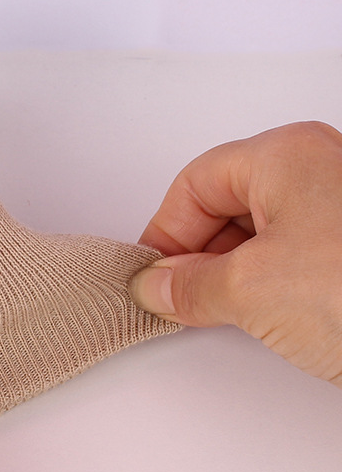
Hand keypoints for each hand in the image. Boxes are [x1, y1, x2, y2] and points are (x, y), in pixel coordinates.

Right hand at [129, 121, 341, 387]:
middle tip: (180, 299)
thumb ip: (189, 285)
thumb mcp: (252, 289)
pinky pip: (296, 255)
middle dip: (198, 254)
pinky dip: (270, 284)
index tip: (152, 276)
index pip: (195, 183)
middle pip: (228, 203)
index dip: (164, 231)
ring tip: (224, 313)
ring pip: (263, 232)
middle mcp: (319, 170)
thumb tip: (157, 285)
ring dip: (232, 273)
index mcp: (285, 155)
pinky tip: (269, 316)